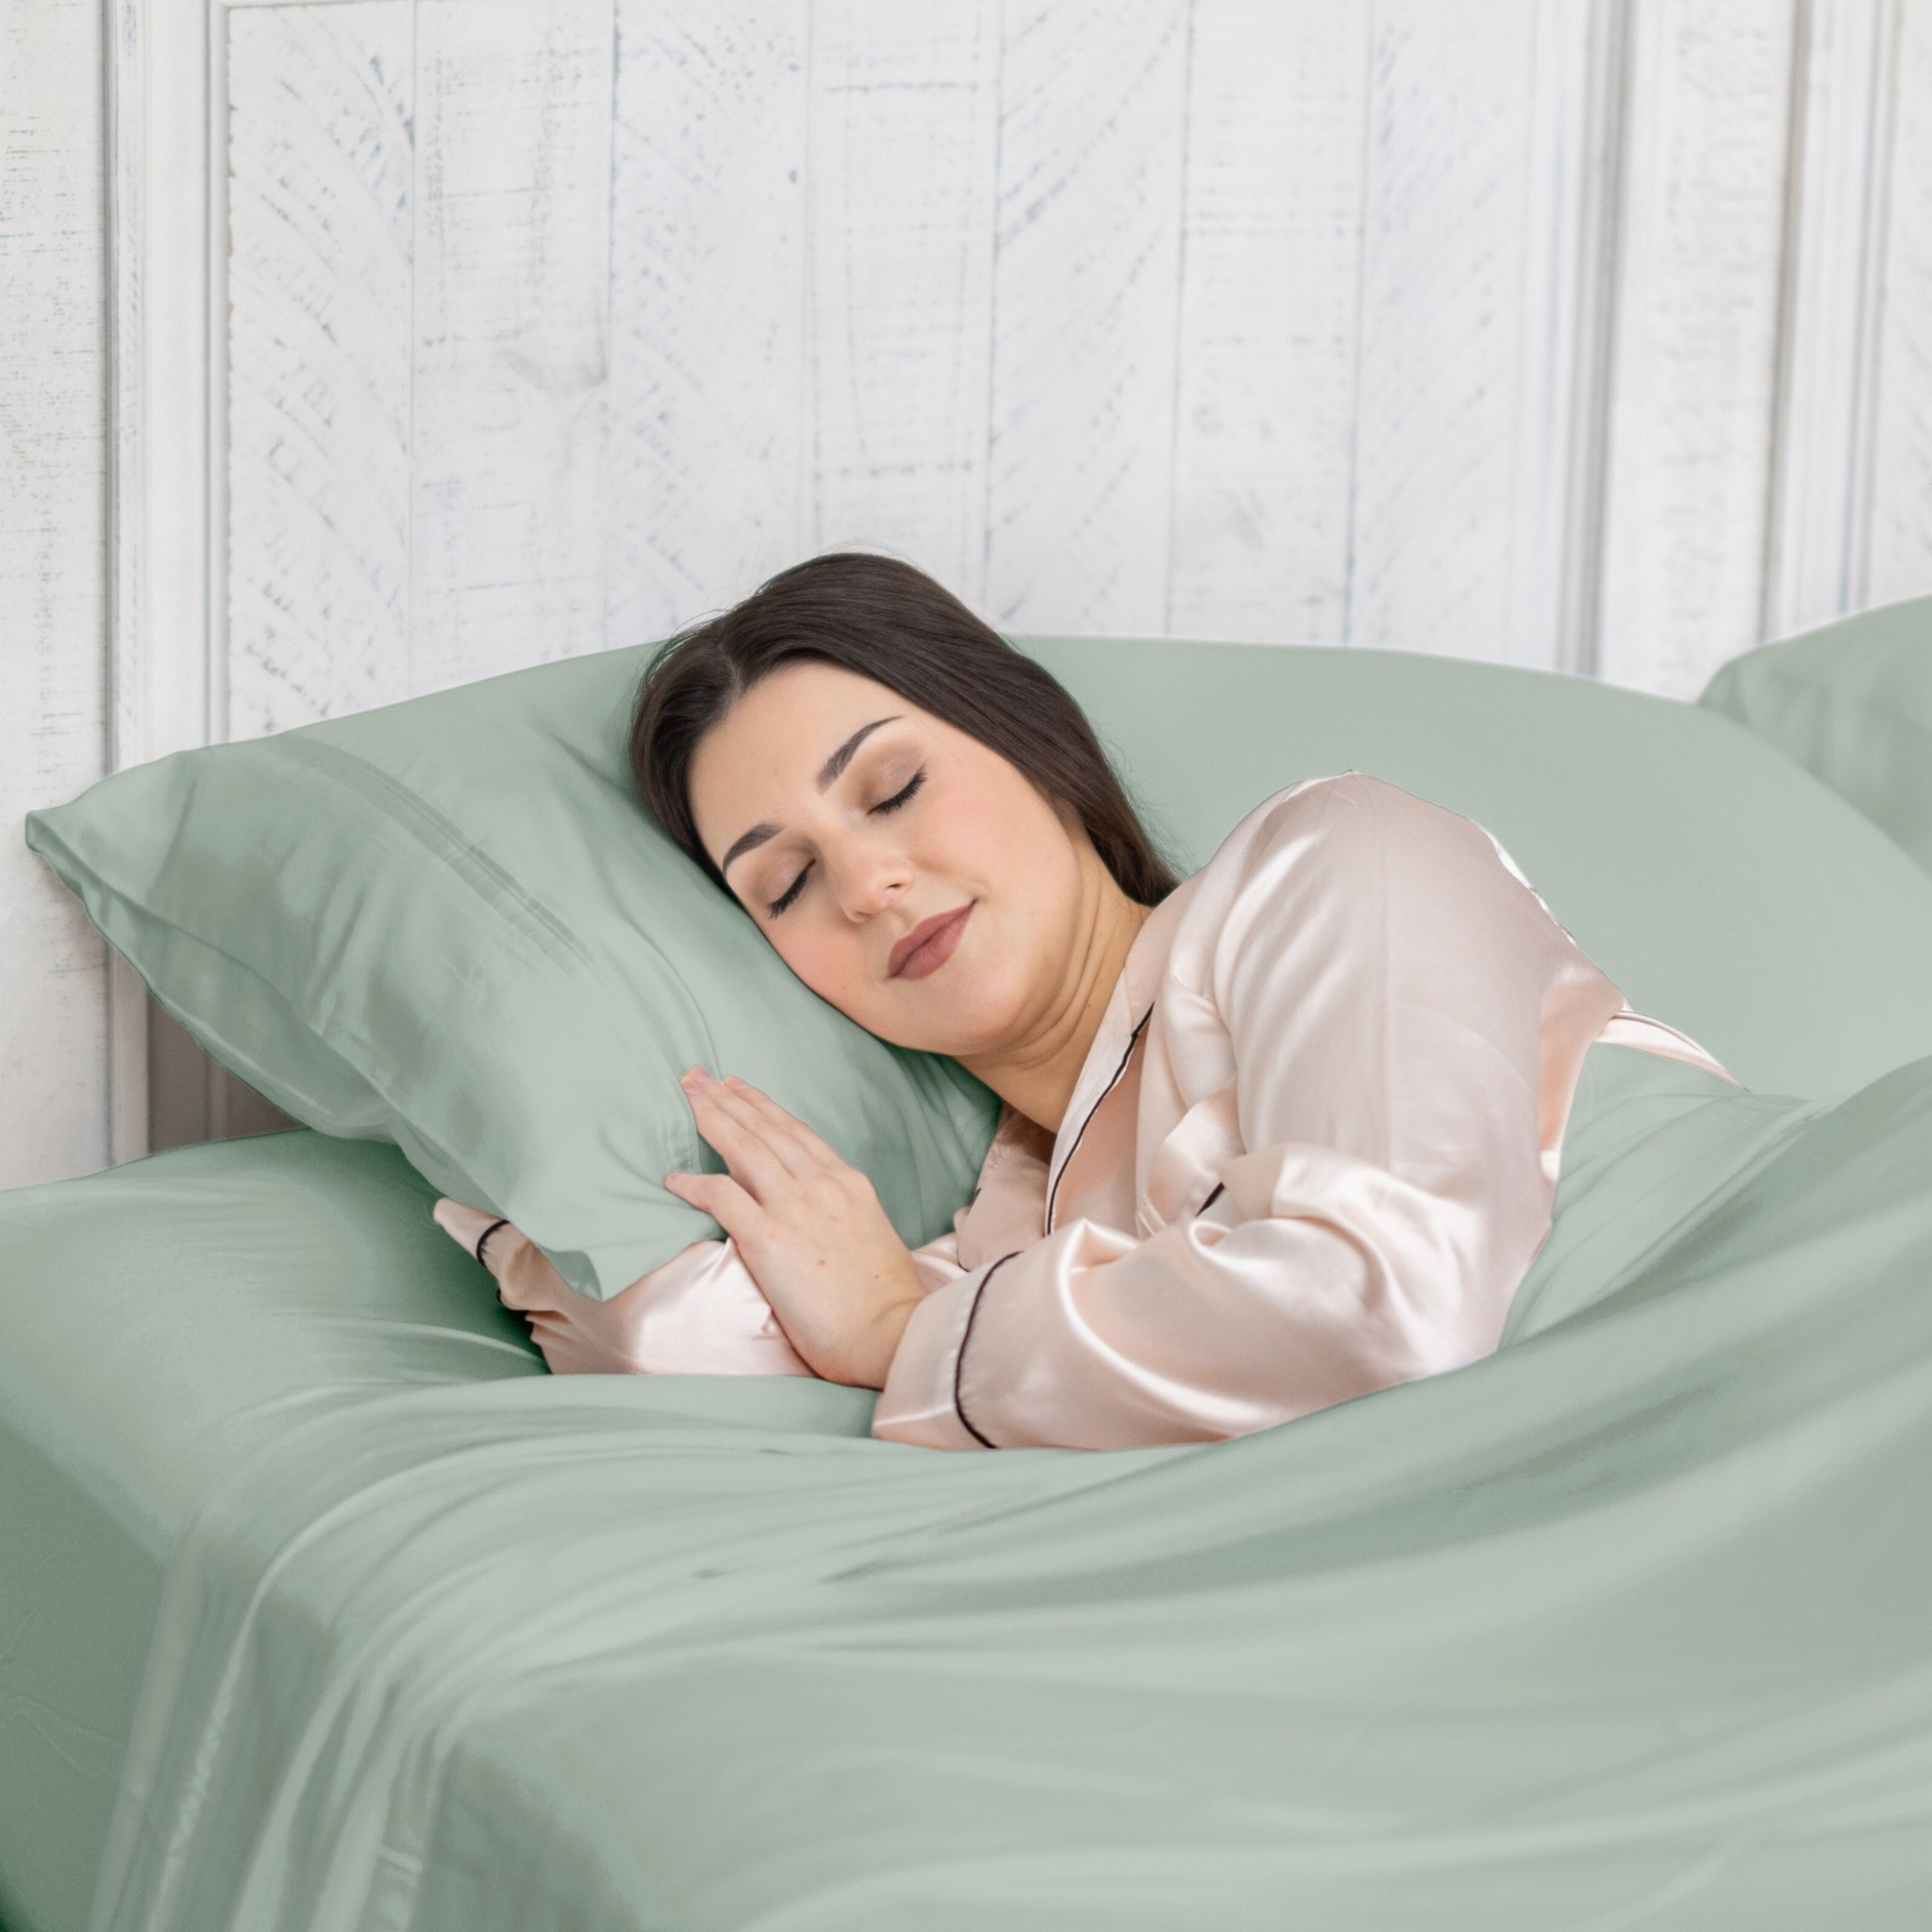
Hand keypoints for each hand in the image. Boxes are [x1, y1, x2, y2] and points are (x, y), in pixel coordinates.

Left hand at [664, 1068, 922, 1388]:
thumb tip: (808, 1213)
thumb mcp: (869, 1235)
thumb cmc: (884, 1300)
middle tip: (696, 1075)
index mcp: (849, 1182)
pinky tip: (674, 1179)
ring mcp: (795, 1207)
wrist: (891, 1332)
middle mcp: (822, 1184)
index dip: (761, 1106)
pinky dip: (696, 1184)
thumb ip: (839, 1212)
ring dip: (711, 1117)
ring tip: (686, 1096)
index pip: (795, 1132)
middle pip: (765, 1128)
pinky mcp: (769, 1238)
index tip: (736, 1086)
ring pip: (744, 1147)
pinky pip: (722, 1197)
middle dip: (727, 1098)